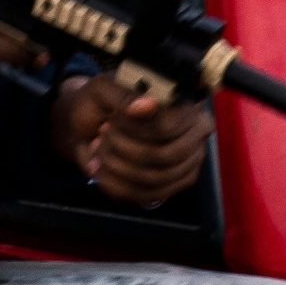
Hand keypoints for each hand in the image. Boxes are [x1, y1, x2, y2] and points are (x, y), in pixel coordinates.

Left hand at [52, 74, 213, 206]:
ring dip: (115, 166)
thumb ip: (126, 96)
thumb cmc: (101, 102)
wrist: (89, 123)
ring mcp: (189, 161)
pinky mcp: (174, 184)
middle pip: (161, 155)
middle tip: (102, 135)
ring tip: (100, 148)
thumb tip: (149, 105)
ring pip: (153, 178)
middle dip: (121, 148)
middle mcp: (196, 134)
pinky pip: (146, 194)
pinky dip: (116, 184)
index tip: (109, 122)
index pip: (166, 127)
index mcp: (185, 105)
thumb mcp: (105, 89)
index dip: (131, 129)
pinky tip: (102, 167)